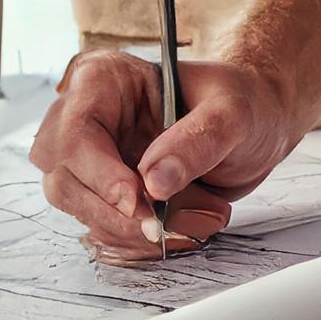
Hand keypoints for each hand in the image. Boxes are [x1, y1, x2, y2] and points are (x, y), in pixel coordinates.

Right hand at [29, 49, 297, 258]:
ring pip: (83, 212)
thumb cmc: (240, 104)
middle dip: (118, 212)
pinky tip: (183, 227)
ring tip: (200, 215)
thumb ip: (199, 139)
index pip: (74, 132)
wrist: (254, 129)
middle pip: (66, 180)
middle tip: (168, 223)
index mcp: (104, 80)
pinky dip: (143, 239)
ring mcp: (90, 160)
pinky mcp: (104, 193)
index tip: (138, 201)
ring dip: (138, 230)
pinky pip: (106, 229)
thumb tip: (154, 183)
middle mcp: (86, 119)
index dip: (99, 173)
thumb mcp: (233, 111)